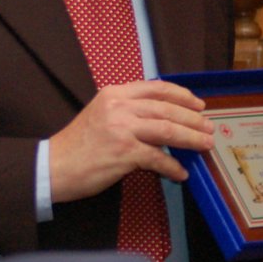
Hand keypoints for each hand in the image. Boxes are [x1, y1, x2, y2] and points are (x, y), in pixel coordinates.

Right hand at [47, 80, 212, 201]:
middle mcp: (120, 107)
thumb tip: (163, 118)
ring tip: (205, 145)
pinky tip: (181, 173)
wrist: (53, 166)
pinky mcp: (124, 152)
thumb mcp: (101, 113)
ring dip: (191, 139)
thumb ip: (128, 110)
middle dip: (193, 120)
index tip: (198, 104)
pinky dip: (172, 167)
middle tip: (209, 128)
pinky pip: (157, 158)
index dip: (182, 95)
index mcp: (115, 94)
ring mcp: (123, 129)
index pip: (156, 88)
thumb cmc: (78, 144)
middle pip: (167, 109)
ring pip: (168, 130)